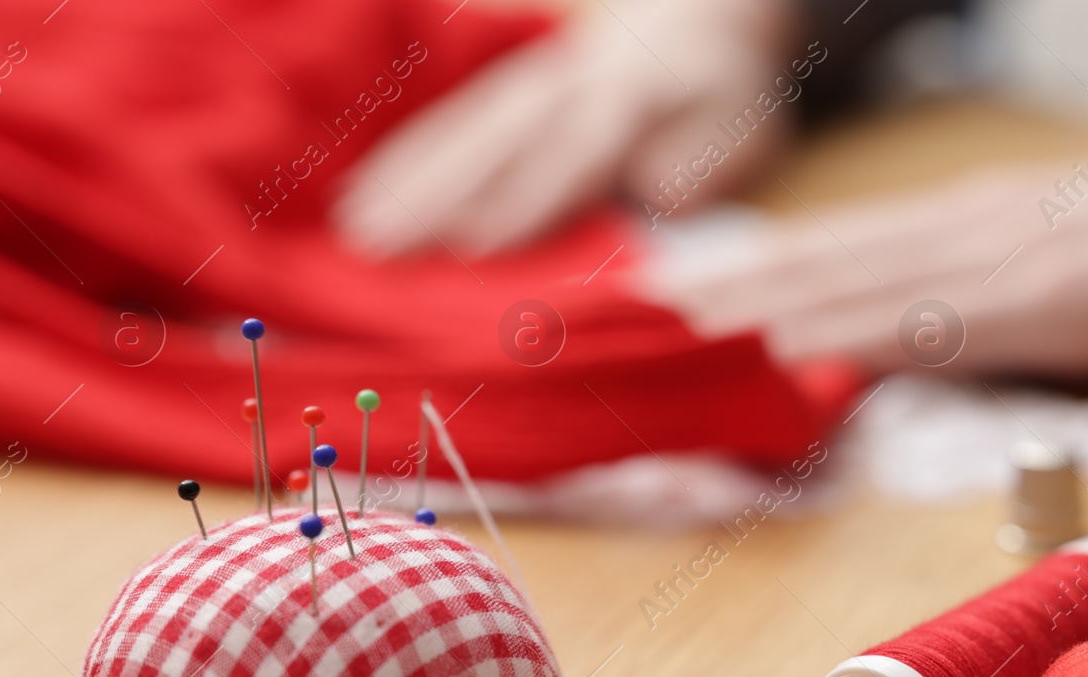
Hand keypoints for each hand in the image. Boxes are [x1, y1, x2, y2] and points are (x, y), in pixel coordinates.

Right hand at [334, 0, 794, 256]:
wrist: (700, 19)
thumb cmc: (717, 92)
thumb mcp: (735, 126)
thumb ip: (698, 163)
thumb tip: (655, 190)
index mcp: (626, 95)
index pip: (569, 150)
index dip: (524, 194)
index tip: (475, 243)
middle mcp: (565, 83)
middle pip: (493, 136)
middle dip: (435, 188)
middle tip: (374, 240)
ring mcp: (528, 82)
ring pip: (461, 127)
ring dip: (406, 174)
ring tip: (352, 222)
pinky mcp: (506, 93)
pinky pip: (451, 123)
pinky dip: (406, 158)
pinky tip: (360, 191)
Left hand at [641, 93, 1087, 375]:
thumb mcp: (1084, 276)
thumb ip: (995, 308)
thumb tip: (910, 346)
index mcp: (982, 227)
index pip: (839, 252)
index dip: (746, 276)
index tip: (666, 303)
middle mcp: (979, 229)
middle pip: (822, 259)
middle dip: (719, 290)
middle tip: (625, 314)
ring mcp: (1016, 257)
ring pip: (856, 279)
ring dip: (756, 304)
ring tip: (667, 327)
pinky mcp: (1063, 297)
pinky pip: (937, 317)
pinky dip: (854, 331)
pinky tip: (791, 345)